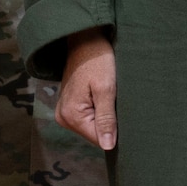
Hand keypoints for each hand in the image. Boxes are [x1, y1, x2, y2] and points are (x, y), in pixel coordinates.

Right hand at [55, 28, 117, 149]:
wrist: (85, 38)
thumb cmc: (97, 59)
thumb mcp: (106, 88)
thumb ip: (106, 119)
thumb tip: (108, 147)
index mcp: (71, 116)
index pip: (98, 139)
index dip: (114, 129)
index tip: (122, 112)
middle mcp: (63, 117)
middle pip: (94, 133)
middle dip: (109, 121)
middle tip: (116, 99)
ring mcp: (65, 112)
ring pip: (92, 125)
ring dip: (104, 114)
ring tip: (109, 95)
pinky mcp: (70, 105)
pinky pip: (88, 116)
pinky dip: (98, 109)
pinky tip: (103, 95)